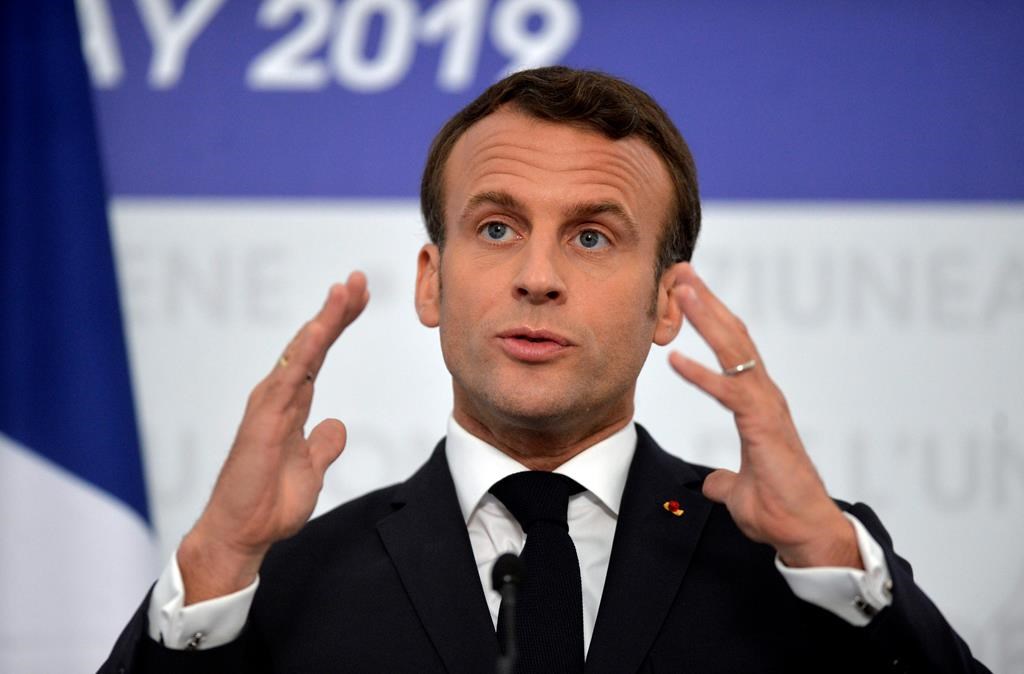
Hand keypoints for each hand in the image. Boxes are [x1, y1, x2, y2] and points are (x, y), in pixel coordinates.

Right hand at [178, 272, 369, 602]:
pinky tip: (320, 330)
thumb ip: (323, 445)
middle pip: (310, 344)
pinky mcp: (263, 421)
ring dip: (323, 321)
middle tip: (358, 280)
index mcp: (290, 405)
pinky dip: (303, 352)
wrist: (243, 534)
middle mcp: (278, 397)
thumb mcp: (311, 469)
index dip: (337, 324)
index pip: (318, 354)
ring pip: (299, 353)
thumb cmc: (270, 503)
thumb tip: (336, 426)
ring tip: (344, 291)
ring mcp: (269, 406)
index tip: (360, 297)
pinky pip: (287, 379)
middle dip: (335, 311)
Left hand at [667, 263, 859, 568]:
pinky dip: (702, 376)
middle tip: (681, 271)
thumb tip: (714, 483)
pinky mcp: (764, 429)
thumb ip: (726, 481)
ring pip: (736, 352)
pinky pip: (730, 395)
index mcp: (758, 404)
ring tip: (681, 290)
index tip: (687, 294)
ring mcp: (767, 409)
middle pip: (734, 338)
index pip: (733, 351)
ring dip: (707, 319)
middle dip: (707, 302)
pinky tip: (675, 361)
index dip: (711, 320)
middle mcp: (764, 397)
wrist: (806, 536)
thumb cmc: (779, 511)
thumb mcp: (740, 492)